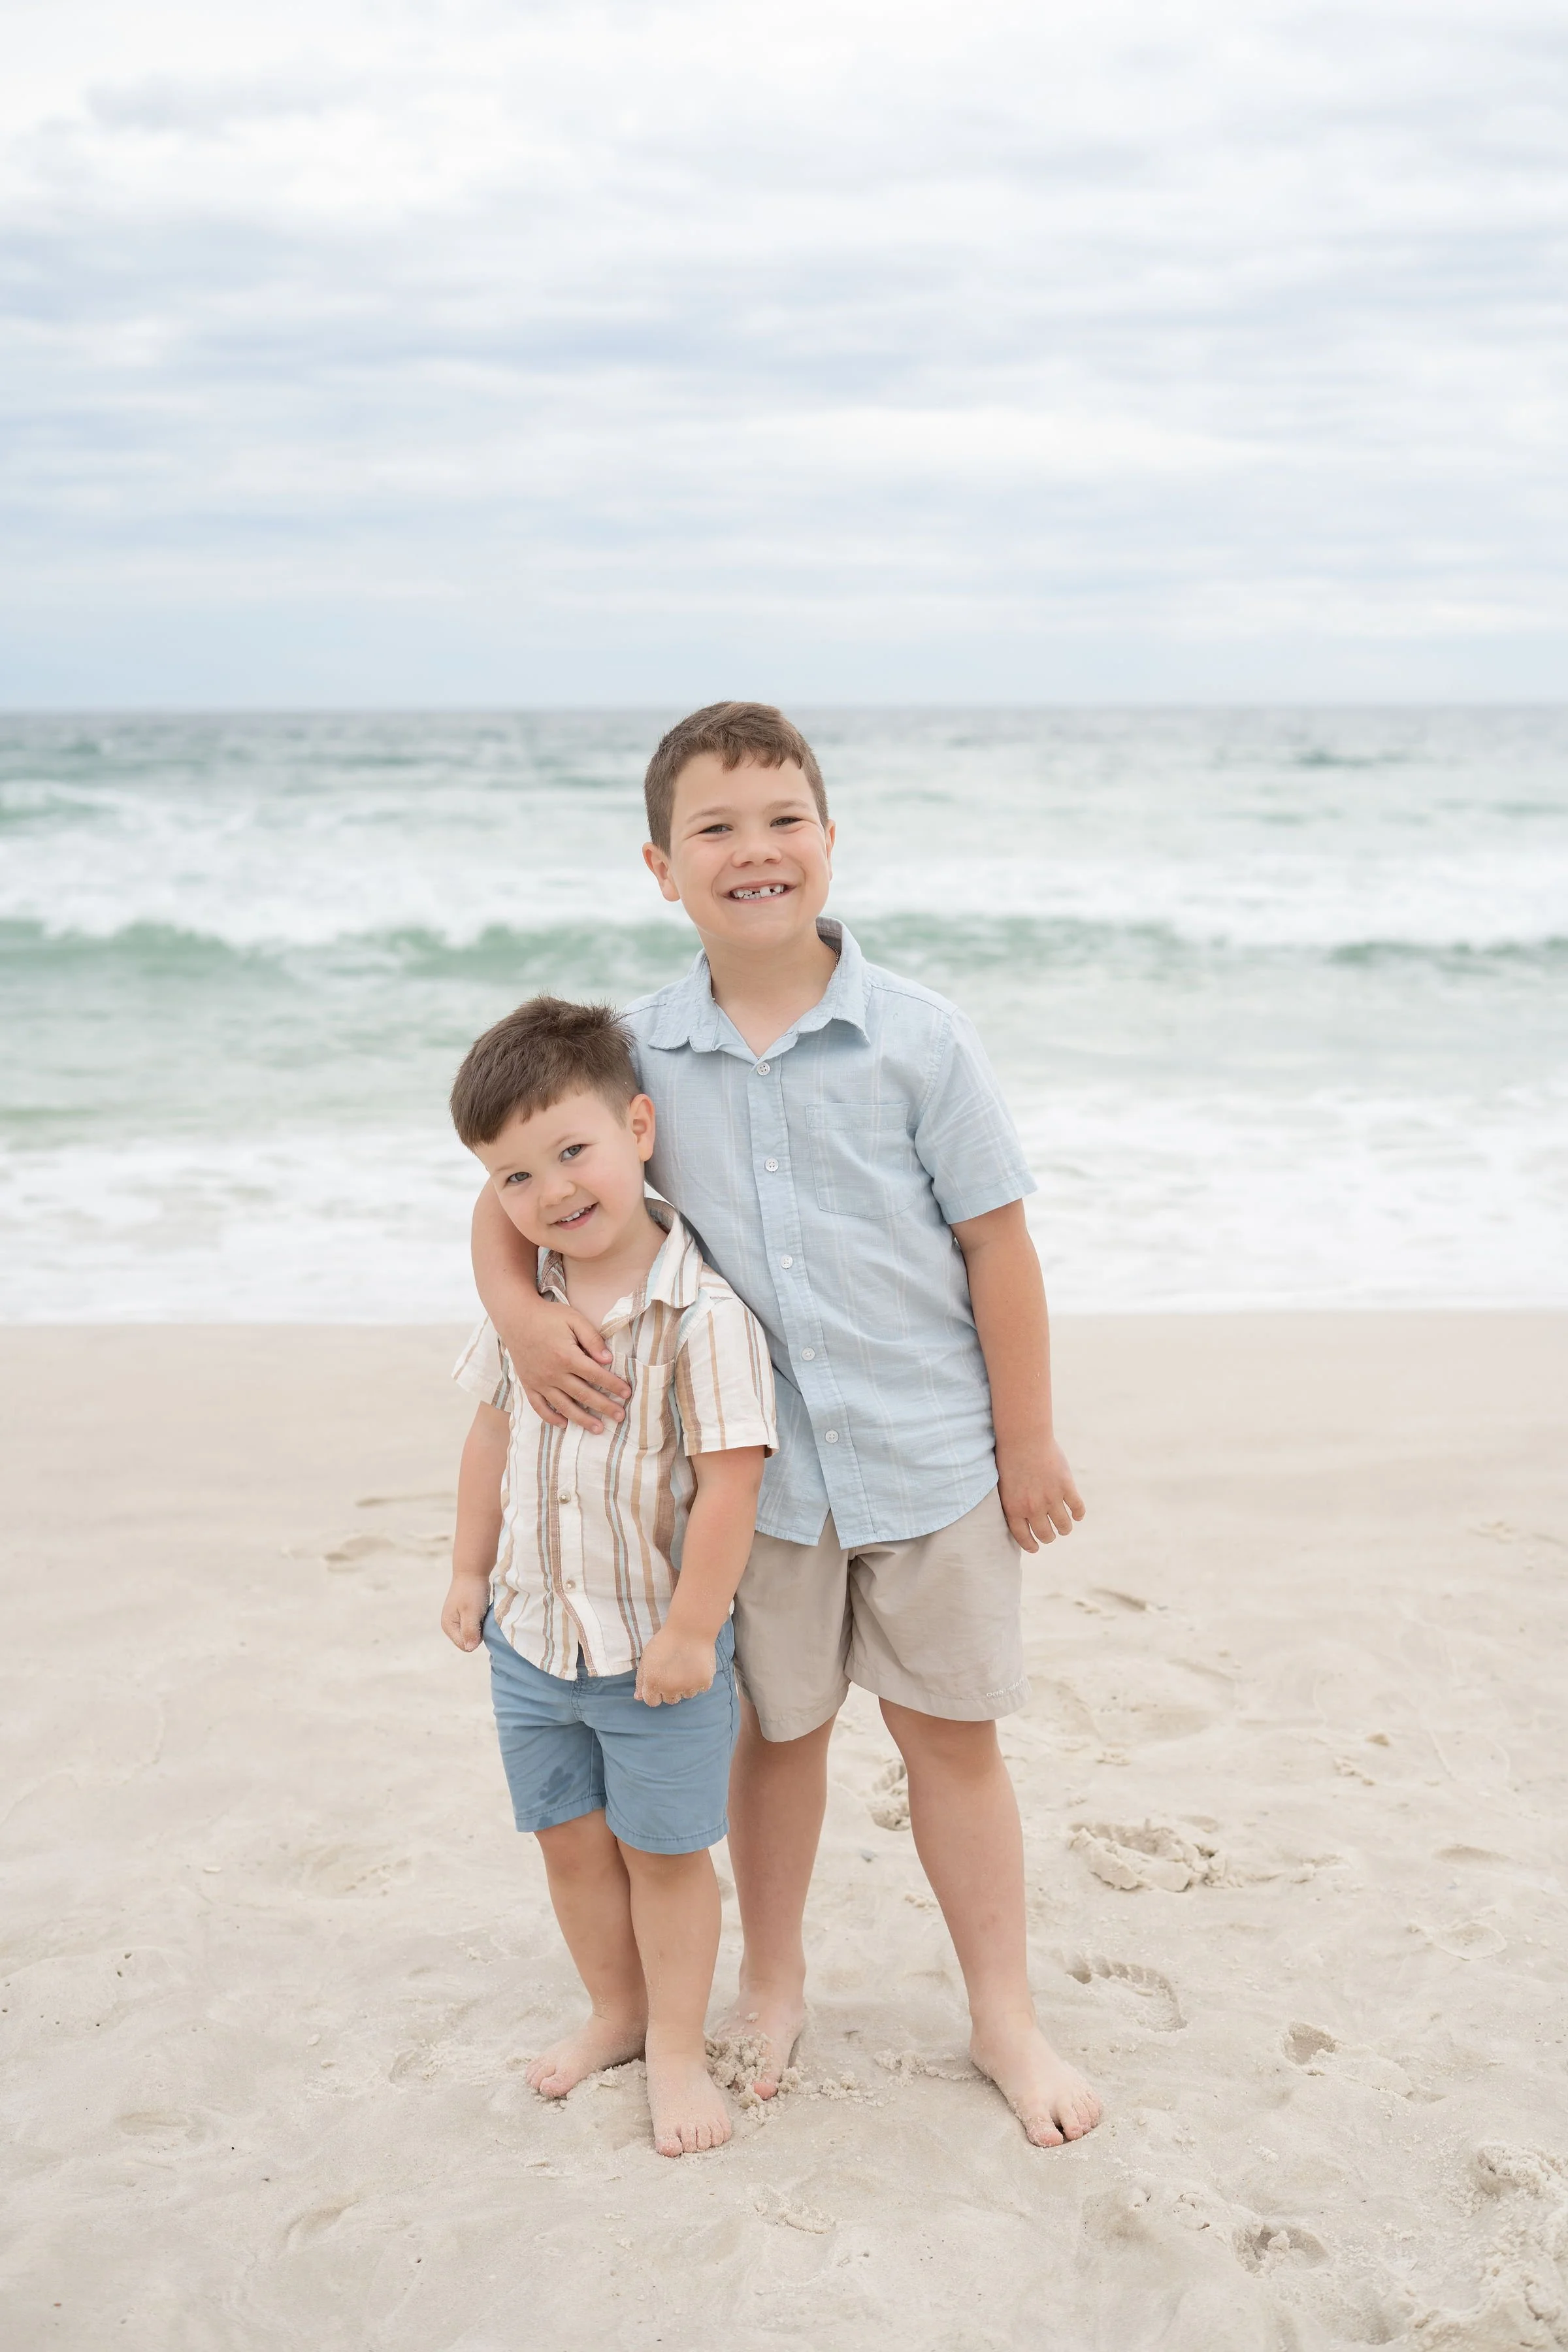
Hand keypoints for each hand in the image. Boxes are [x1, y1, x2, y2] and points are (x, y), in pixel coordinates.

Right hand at [441, 1573, 490, 1650]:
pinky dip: (481, 1619)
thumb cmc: (471, 1592)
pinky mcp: (464, 1615)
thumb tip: (470, 1648)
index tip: (480, 1621)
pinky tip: (481, 1609)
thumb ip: (470, 1631)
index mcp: (448, 1626)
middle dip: (478, 1632)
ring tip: (481, 1611)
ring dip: (480, 1625)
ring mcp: (457, 1620)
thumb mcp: (471, 1613)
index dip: (476, 1637)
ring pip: (473, 1633)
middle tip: (481, 1615)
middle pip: (469, 1640)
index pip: (465, 1645)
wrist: (472, 1571)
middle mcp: (450, 1625)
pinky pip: (475, 1625)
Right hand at [512, 1303, 631, 1432]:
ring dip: (582, 1419)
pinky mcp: (528, 1384)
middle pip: (583, 1395)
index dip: (613, 1385)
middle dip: (604, 1407)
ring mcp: (539, 1381)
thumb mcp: (574, 1319)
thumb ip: (592, 1339)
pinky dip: (551, 1417)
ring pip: (564, 1406)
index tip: (627, 1394)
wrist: (515, 1317)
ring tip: (597, 1429)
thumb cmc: (548, 1316)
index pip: (596, 1375)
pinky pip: (539, 1406)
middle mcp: (553, 1373)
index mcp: (567, 1356)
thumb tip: (608, 1360)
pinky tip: (563, 1424)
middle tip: (619, 1417)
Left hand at [635, 1624, 716, 1706]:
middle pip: (670, 1700)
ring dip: (685, 1686)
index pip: (652, 1702)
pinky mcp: (704, 1683)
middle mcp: (670, 1689)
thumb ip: (641, 1680)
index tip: (660, 1682)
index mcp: (653, 1683)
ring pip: (686, 1695)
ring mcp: (688, 1687)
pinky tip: (696, 1667)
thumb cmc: (665, 1641)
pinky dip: (699, 1681)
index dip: (655, 1693)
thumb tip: (638, 1698)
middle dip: (670, 1690)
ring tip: (686, 1668)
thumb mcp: (646, 1658)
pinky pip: (700, 1688)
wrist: (690, 1629)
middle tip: (674, 1673)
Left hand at [997, 1436, 1084, 1552]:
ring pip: (1063, 1525)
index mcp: (1014, 1509)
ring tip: (1065, 1526)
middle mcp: (1033, 1507)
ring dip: (1065, 1528)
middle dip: (1049, 1537)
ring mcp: (1051, 1498)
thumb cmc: (1009, 1457)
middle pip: (1046, 1534)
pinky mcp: (1066, 1486)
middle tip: (1051, 1534)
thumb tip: (1021, 1519)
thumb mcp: (1004, 1485)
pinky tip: (1078, 1514)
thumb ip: (1013, 1503)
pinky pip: (1077, 1508)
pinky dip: (1079, 1514)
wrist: (1023, 1437)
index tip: (1035, 1547)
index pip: (1024, 1537)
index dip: (1031, 1545)